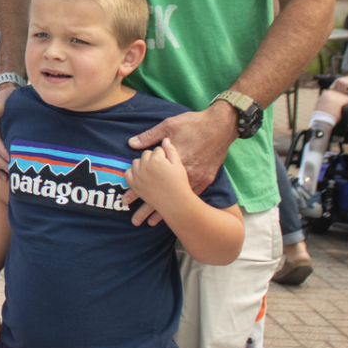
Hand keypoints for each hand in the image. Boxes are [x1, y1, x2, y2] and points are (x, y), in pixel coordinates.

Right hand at [0, 83, 16, 171]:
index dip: (2, 151)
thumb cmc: (6, 98)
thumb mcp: (3, 97)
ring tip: (13, 175)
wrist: (3, 98)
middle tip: (17, 170)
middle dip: (3, 163)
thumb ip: (0, 104)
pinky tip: (5, 177)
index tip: (12, 158)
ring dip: (0, 168)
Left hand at [125, 106, 235, 224]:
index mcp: (172, 160)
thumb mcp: (169, 126)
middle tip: (135, 222)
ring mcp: (197, 177)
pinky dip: (183, 204)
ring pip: (177, 198)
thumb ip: (150, 137)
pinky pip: (193, 195)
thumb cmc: (194, 124)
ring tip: (151, 223)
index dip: (137, 191)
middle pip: (162, 194)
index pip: (150, 178)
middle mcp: (184, 172)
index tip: (126, 201)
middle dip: (147, 209)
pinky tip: (176, 213)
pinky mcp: (206, 178)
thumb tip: (132, 144)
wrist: (221, 127)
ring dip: (164, 212)